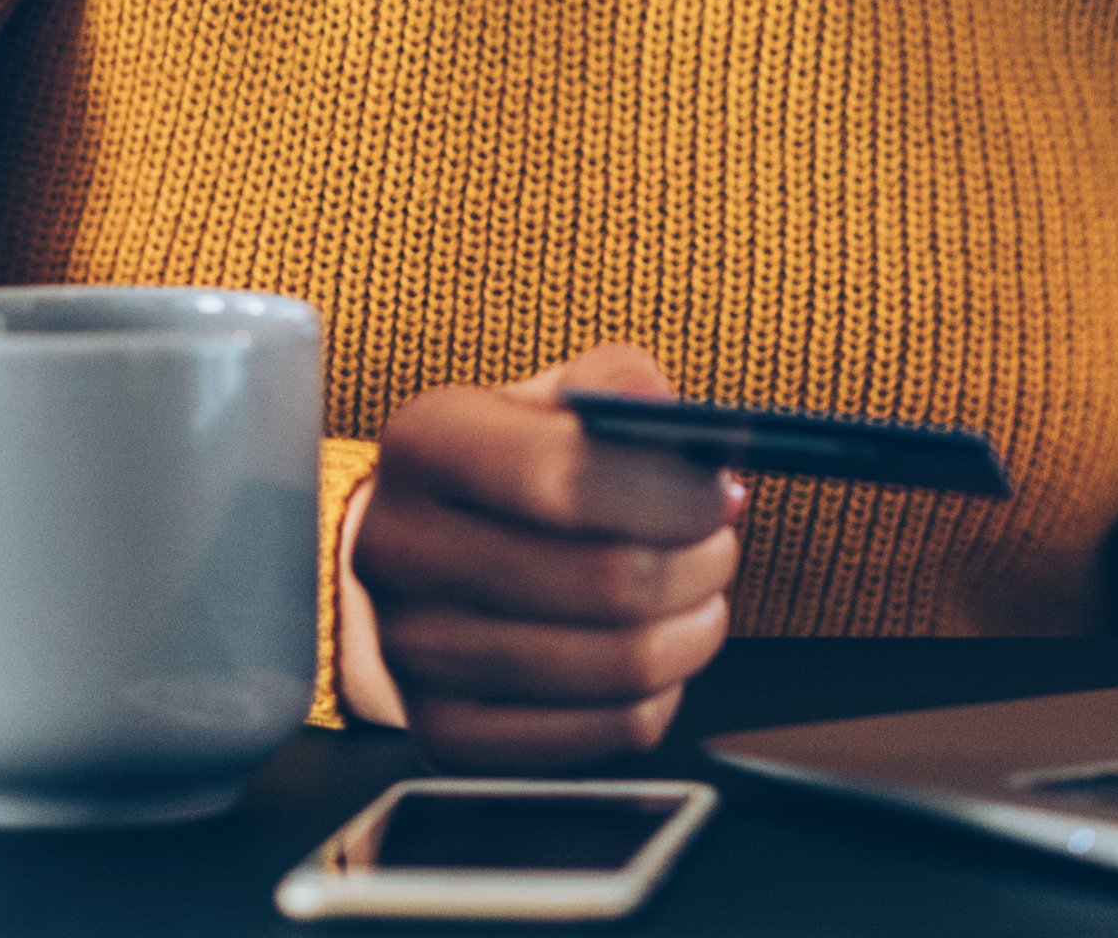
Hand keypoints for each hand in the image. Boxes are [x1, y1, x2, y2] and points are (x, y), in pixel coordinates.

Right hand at [339, 343, 744, 765]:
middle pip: (605, 581)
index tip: (718, 493)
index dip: (668, 492)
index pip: (560, 478)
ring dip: (692, 629)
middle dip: (698, 562)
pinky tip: (653, 650)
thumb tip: (661, 408)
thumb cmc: (512, 469)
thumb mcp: (554, 398)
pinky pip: (606, 735)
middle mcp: (399, 547)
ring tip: (697, 594)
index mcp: (424, 444)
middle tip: (718, 543)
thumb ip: (615, 383)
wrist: (430, 551)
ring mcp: (413, 651)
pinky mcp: (447, 732)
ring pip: (617, 665)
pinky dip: (659, 696)